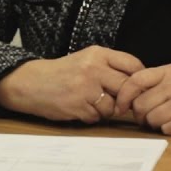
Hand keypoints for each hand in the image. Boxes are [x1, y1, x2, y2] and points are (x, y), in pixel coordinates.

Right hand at [0, 46, 143, 122]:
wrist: (31, 83)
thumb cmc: (63, 73)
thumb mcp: (87, 60)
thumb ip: (110, 67)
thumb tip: (139, 84)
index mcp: (98, 54)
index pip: (133, 64)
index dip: (139, 79)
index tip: (136, 88)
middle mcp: (93, 68)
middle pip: (127, 87)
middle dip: (125, 99)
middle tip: (119, 103)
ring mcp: (85, 88)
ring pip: (113, 106)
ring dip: (107, 110)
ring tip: (93, 104)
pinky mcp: (78, 106)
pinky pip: (97, 117)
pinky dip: (92, 116)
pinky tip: (81, 109)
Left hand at [114, 64, 170, 134]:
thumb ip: (161, 78)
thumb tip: (134, 92)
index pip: (136, 81)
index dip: (123, 94)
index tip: (120, 104)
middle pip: (140, 105)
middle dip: (138, 113)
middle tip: (144, 115)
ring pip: (151, 119)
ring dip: (152, 122)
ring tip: (162, 118)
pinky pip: (167, 130)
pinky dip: (167, 129)